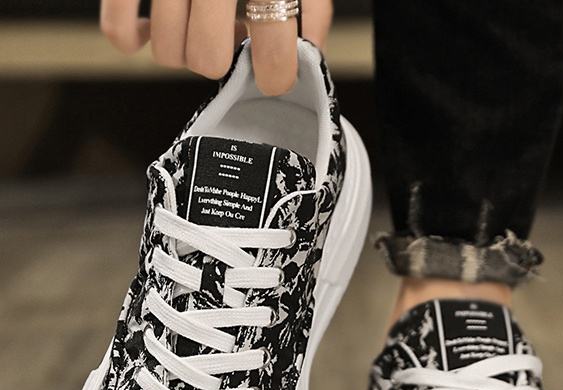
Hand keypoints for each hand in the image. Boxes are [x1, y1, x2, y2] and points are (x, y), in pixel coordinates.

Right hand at [100, 0, 331, 94]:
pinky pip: (117, 30)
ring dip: (185, 47)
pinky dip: (132, 37)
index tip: (272, 75)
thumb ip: (311, 7)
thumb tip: (306, 54)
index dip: (275, 74)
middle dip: (220, 60)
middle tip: (227, 35)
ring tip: (195, 20)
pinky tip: (151, 25)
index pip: (274, 46)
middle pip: (207, 60)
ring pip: (167, 52)